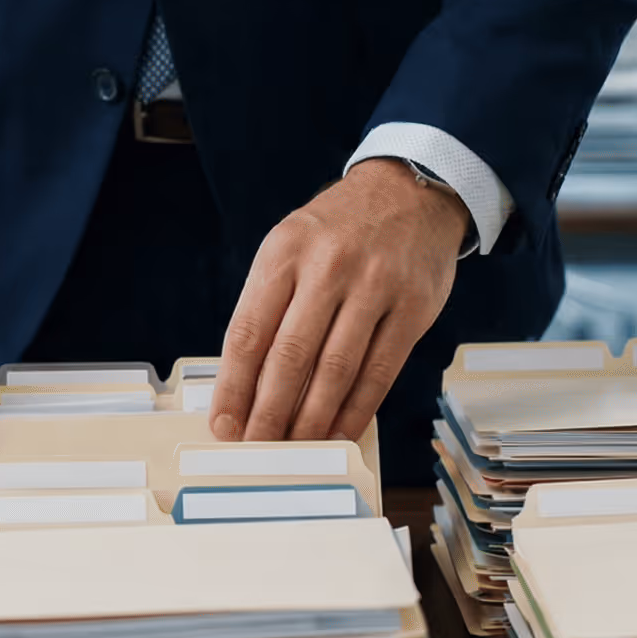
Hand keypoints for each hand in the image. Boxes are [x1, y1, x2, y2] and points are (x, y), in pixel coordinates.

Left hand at [209, 160, 468, 444]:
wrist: (410, 190)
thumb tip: (244, 382)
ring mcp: (375, 286)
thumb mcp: (290, 245)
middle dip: (269, 412)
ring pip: (336, 369)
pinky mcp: (413, 308)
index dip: (233, 386)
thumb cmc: (338, 230)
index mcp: (285, 252)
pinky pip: (380, 371)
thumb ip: (268, 304)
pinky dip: (356, 409)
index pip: (249, 331)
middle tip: (257, 446)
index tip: (223, 424)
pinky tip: (339, 430)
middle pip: (290, 356)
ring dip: (311, 418)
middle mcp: (328, 267)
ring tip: (295, 446)